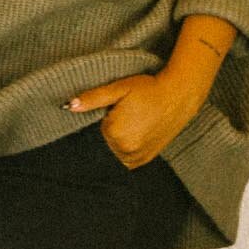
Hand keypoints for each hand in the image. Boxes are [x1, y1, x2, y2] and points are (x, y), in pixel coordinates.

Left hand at [65, 70, 205, 168]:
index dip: (105, 117)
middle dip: (110, 129)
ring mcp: (136, 158)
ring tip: (136, 122)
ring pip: (113, 152)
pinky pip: (125, 159)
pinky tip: (136, 133)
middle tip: (130, 113)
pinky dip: (125, 149)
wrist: (179, 96)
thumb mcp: (119, 88)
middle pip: (104, 142)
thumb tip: (69, 106)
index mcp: (115, 133)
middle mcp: (125, 150)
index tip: (120, 108)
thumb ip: (93, 99)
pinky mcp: (145, 160)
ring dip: (117, 141)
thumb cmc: (149, 89)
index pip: (96, 129)